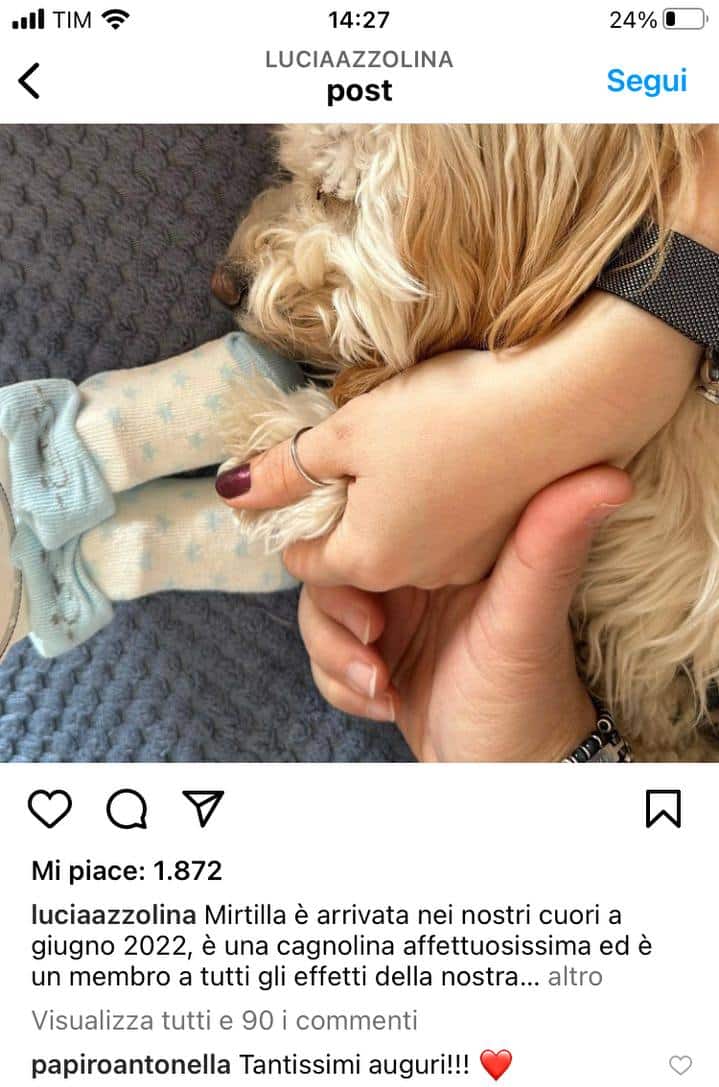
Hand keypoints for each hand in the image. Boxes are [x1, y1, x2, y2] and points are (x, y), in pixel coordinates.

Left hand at [218, 293, 696, 591]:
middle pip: (354, 556)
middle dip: (344, 516)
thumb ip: (283, 471)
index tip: (305, 473)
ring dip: (393, 510)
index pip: (302, 559)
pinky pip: (450, 535)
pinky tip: (456, 459)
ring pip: (404, 545)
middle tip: (357, 453)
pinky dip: (441, 508)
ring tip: (410, 450)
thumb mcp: (346, 433)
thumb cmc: (446, 414)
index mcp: (365, 558)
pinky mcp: (505, 541)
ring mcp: (466, 563)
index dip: (295, 516)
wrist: (568, 401)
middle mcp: (415, 576)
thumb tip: (229, 491)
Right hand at [298, 466, 631, 760]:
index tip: (370, 608)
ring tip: (378, 686)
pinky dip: (340, 685)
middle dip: (336, 617)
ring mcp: (397, 616)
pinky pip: (327, 654)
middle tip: (374, 648)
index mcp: (451, 548)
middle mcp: (420, 574)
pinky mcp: (380, 655)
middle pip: (334, 565)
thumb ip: (548, 549)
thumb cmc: (529, 700)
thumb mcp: (527, 622)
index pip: (374, 519)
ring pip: (322, 612)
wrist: (512, 774)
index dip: (348, 555)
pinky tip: (385, 703)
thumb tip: (606, 476)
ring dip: (335, 656)